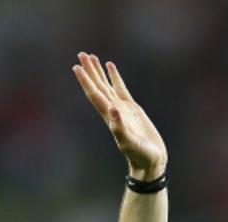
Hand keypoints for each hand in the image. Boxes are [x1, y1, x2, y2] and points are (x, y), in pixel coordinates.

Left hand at [73, 52, 167, 179]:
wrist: (150, 161)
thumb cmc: (140, 155)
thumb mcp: (130, 143)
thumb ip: (120, 128)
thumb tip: (112, 109)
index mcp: (109, 116)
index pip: (94, 95)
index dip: (85, 81)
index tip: (76, 67)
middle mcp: (112, 110)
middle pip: (97, 86)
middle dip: (89, 71)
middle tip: (81, 54)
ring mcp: (121, 109)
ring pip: (106, 85)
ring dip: (98, 72)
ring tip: (91, 56)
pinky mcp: (131, 108)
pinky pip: (120, 88)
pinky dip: (114, 76)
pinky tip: (110, 66)